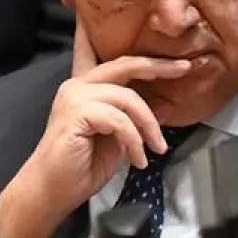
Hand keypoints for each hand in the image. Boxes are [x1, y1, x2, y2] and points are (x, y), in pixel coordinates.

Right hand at [0, 22, 190, 237]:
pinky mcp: (76, 113)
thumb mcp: (119, 140)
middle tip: (185, 68)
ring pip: (128, 97)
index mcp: (85, 88)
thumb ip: (136, 119)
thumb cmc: (80, 167)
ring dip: (149, 125)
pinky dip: (134, 140)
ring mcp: (75, 97)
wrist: (52, 191)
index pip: (105, 56)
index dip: (132, 48)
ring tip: (156, 148)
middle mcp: (77, 85)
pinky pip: (119, 119)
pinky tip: (136, 159)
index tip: (160, 47)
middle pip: (125, 64)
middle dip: (159, 66)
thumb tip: (166, 104)